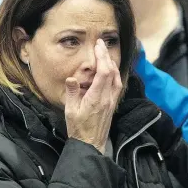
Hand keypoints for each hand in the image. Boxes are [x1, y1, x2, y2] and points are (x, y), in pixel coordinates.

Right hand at [65, 39, 121, 153]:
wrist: (91, 144)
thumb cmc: (79, 128)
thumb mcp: (70, 111)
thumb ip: (72, 93)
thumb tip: (72, 78)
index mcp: (96, 98)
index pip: (104, 73)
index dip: (102, 57)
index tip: (97, 46)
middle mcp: (107, 98)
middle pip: (112, 72)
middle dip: (106, 56)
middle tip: (100, 44)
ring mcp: (112, 101)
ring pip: (117, 78)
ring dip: (112, 64)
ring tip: (105, 54)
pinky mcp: (112, 104)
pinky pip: (117, 85)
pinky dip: (115, 74)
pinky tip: (111, 70)